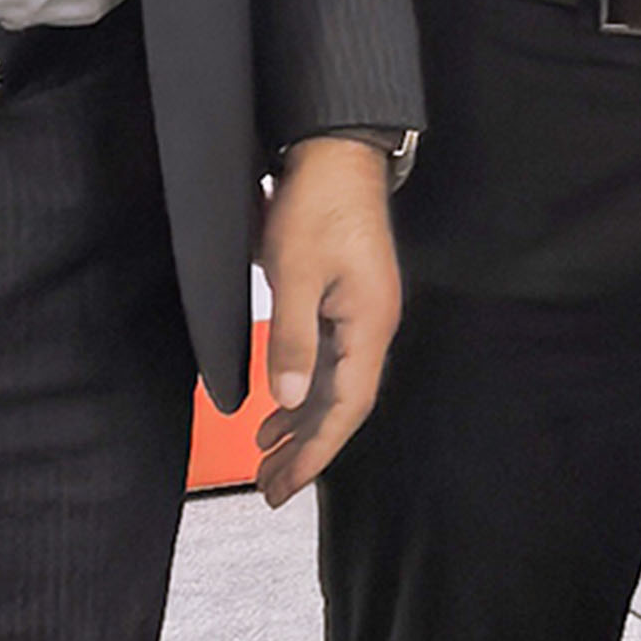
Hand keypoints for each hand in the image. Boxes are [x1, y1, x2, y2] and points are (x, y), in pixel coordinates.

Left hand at [253, 136, 405, 506]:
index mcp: (369, 323)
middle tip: (271, 487)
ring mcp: (361, 314)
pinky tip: (278, 408)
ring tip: (268, 458)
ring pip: (334, 386)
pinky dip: (302, 391)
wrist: (337, 153)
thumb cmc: (318, 205)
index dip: (316, 451)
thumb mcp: (296, 272)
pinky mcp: (347, 301)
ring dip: (302, 425)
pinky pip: (328, 361)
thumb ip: (293, 339)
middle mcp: (372, 326)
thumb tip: (289, 400)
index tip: (285, 485)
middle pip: (343, 405)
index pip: (347, 406)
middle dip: (307, 450)